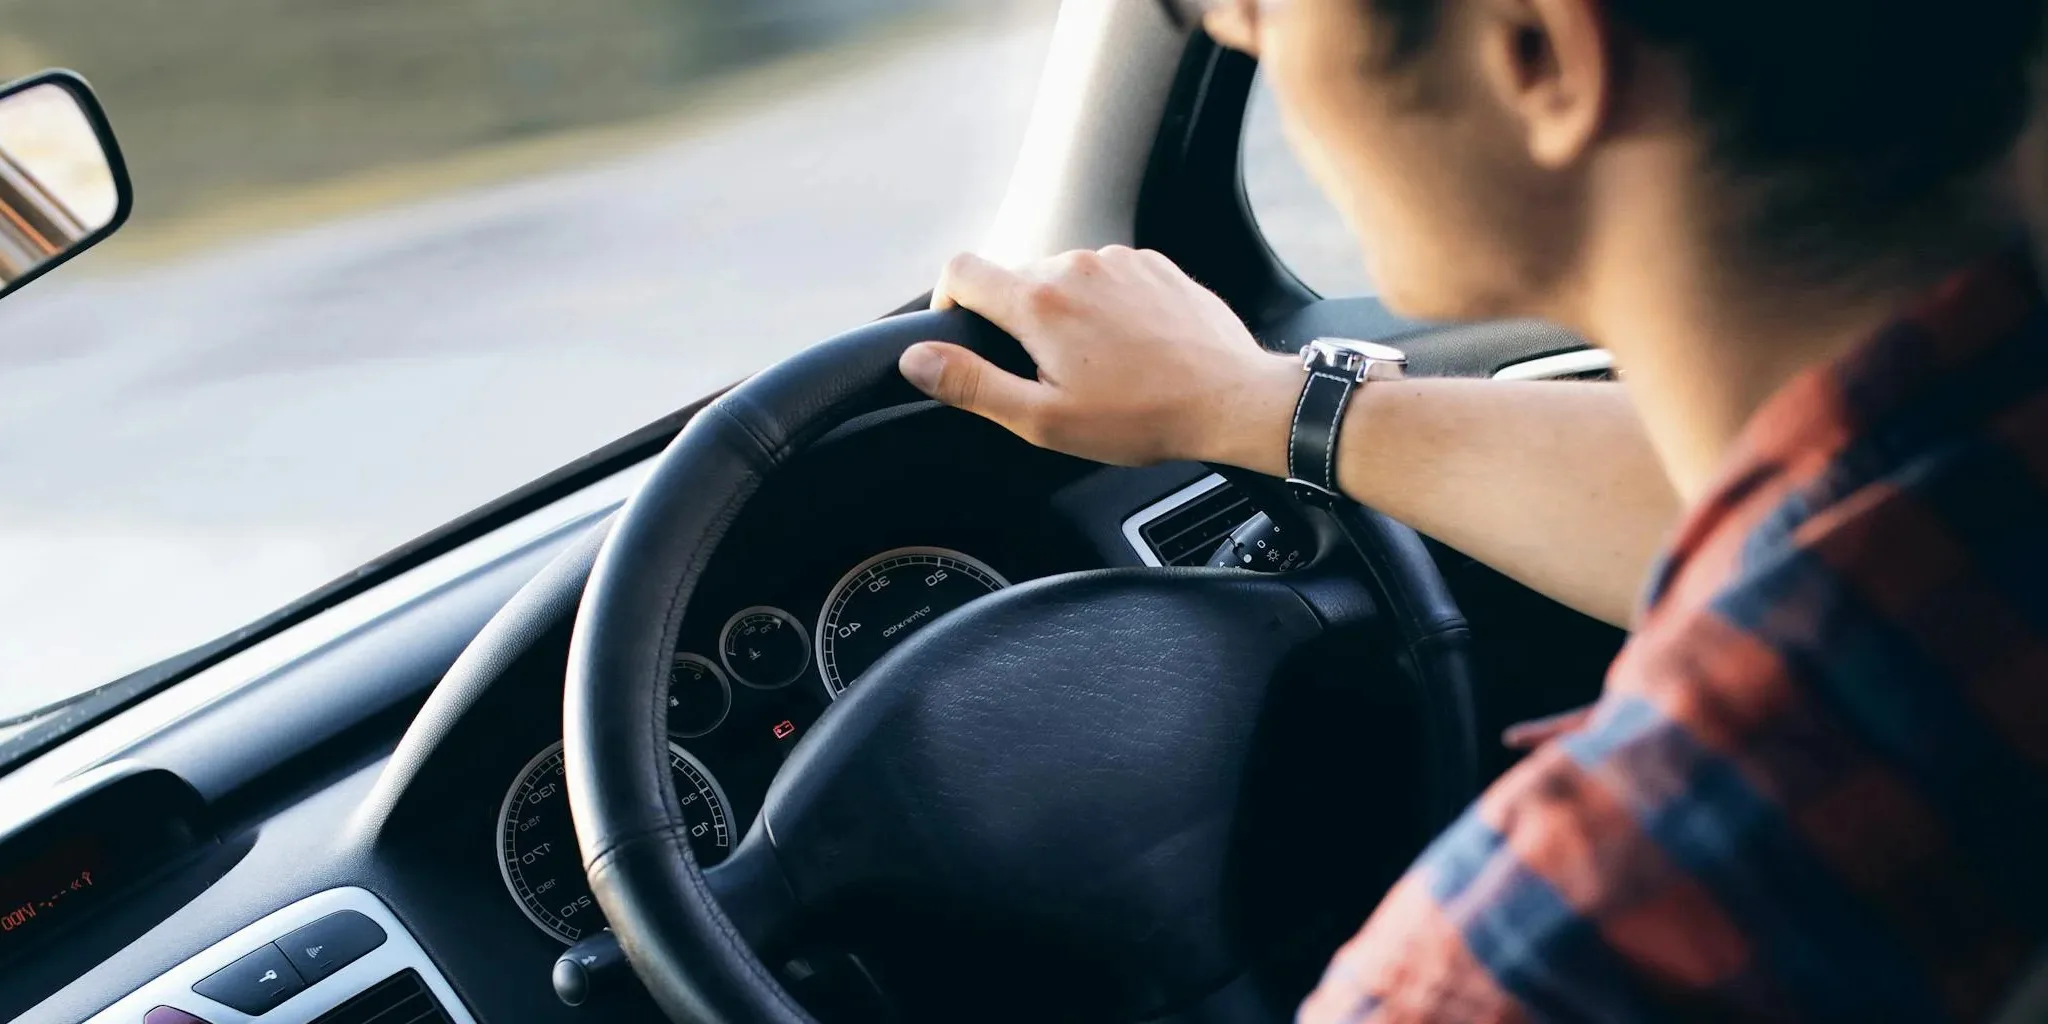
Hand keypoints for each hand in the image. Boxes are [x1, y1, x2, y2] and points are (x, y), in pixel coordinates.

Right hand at [899, 247, 1298, 469]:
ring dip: (1064, 314)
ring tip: (1096, 365)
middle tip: (1046, 374)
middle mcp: (1075, 265)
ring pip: (1063, 278)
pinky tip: (1129, 348)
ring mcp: (1118, 260)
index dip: (947, 300)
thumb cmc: (1143, 417)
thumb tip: (918, 360)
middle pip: (1015, 278)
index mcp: (1039, 301)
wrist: (1232, 399)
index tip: (962, 332)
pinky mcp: (1153, 264)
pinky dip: (1104, 306)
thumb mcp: (1044, 419)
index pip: (961, 270)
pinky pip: (1107, 277)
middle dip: (1016, 321)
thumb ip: (973, 385)